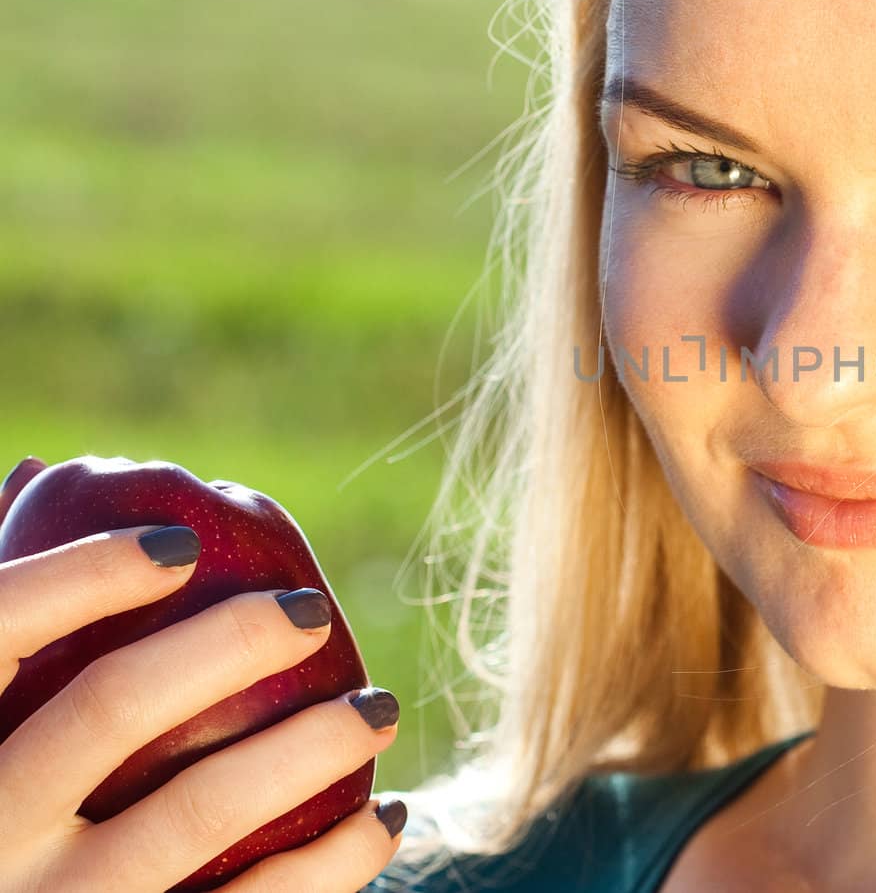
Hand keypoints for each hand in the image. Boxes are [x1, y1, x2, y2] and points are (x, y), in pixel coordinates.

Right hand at [0, 460, 404, 891]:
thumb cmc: (4, 815)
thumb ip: (6, 619)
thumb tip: (42, 473)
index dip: (83, 575)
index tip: (182, 543)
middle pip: (111, 710)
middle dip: (227, 642)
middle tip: (310, 609)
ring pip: (199, 811)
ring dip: (311, 746)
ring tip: (377, 707)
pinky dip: (335, 861)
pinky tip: (386, 814)